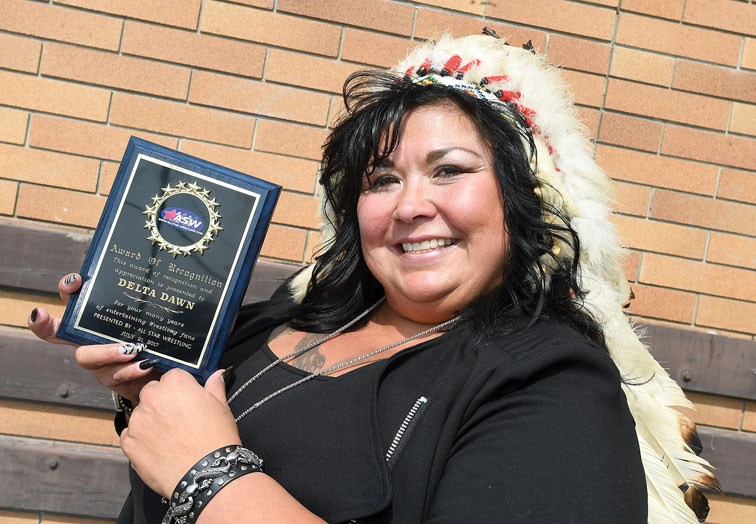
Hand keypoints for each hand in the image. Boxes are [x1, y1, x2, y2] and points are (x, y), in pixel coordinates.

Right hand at [28, 273, 156, 402]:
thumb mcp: (152, 319)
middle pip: (60, 332)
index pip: (73, 302)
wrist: (167, 369)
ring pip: (86, 356)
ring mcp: (99, 361)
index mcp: (97, 320)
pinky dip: (129, 369)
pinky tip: (144, 364)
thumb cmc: (156, 338)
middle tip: (47, 316)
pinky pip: (114, 375)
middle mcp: (90, 340)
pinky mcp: (113, 380)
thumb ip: (149, 304)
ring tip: (129, 349)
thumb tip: (160, 275)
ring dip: (106, 351)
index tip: (75, 281)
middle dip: (49, 325)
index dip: (67, 291)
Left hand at [121, 369, 240, 497]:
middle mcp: (152, 397)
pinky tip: (159, 449)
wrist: (205, 473)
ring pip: (140, 415)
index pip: (172, 378)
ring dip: (150, 422)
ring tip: (170, 439)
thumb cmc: (216, 438)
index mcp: (175, 383)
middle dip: (162, 404)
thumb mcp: (221, 406)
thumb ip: (214, 386)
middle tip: (178, 421)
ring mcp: (137, 420)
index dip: (181, 391)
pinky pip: (130, 436)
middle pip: (152, 393)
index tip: (187, 403)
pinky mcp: (129, 442)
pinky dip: (141, 441)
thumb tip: (216, 374)